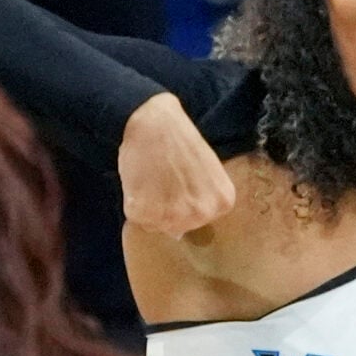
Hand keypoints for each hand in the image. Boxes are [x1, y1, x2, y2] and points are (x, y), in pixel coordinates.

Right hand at [118, 93, 235, 236]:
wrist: (154, 122)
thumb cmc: (180, 142)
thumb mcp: (207, 173)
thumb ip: (201, 200)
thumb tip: (178, 233)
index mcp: (222, 204)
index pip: (198, 220)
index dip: (181, 202)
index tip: (176, 181)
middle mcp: (203, 214)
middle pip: (177, 226)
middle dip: (165, 207)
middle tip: (159, 179)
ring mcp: (175, 216)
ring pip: (155, 224)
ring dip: (147, 206)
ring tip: (149, 180)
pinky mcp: (146, 212)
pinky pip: (135, 217)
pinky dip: (132, 202)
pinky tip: (138, 181)